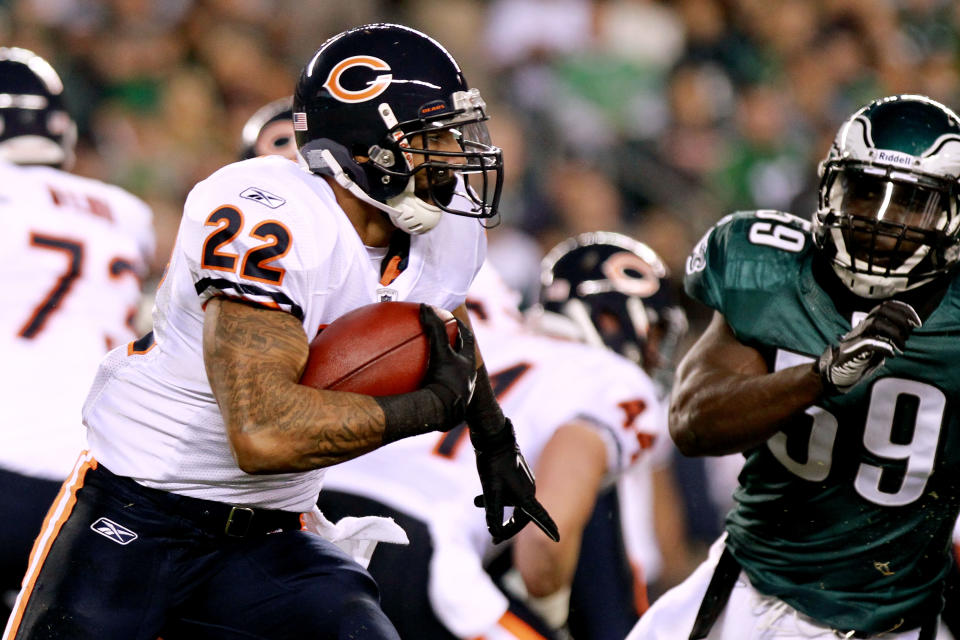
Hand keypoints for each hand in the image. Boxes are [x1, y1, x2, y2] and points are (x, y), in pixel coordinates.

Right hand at [420, 304, 476, 429]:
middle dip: (454, 349)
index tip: (452, 321)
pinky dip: (437, 388)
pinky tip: (425, 389)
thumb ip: (434, 328)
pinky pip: (444, 394)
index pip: (468, 339)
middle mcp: (468, 378)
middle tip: (441, 340)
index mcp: (469, 364)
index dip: (460, 329)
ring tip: (432, 364)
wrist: (442, 413)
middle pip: (463, 358)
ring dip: (446, 370)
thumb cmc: (443, 380)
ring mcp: (461, 394)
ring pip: (455, 377)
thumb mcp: (440, 351)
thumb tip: (426, 306)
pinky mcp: (451, 407)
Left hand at [472, 419, 559, 543]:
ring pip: (512, 503)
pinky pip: (509, 494)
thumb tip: (494, 534)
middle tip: (494, 540)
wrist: (493, 438)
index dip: (547, 528)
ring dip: (497, 508)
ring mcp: (523, 482)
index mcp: (526, 495)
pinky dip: (497, 498)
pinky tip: (478, 497)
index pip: (539, 517)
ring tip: (477, 502)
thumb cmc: (493, 464)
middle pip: (521, 516)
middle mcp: (529, 489)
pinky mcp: (516, 476)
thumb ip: (492, 514)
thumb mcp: (490, 492)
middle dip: (507, 528)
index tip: (557, 538)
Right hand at [817, 300, 919, 393]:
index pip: (887, 306)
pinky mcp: (853, 349)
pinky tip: (891, 354)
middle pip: (882, 310)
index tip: (917, 322)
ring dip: (894, 333)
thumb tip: (909, 328)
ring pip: (876, 323)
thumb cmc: (860, 358)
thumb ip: (889, 335)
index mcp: (869, 322)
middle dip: (901, 319)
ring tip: (901, 346)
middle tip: (909, 334)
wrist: (837, 371)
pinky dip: (885, 347)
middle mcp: (862, 326)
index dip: (904, 310)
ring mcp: (856, 336)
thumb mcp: (879, 344)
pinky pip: (870, 342)